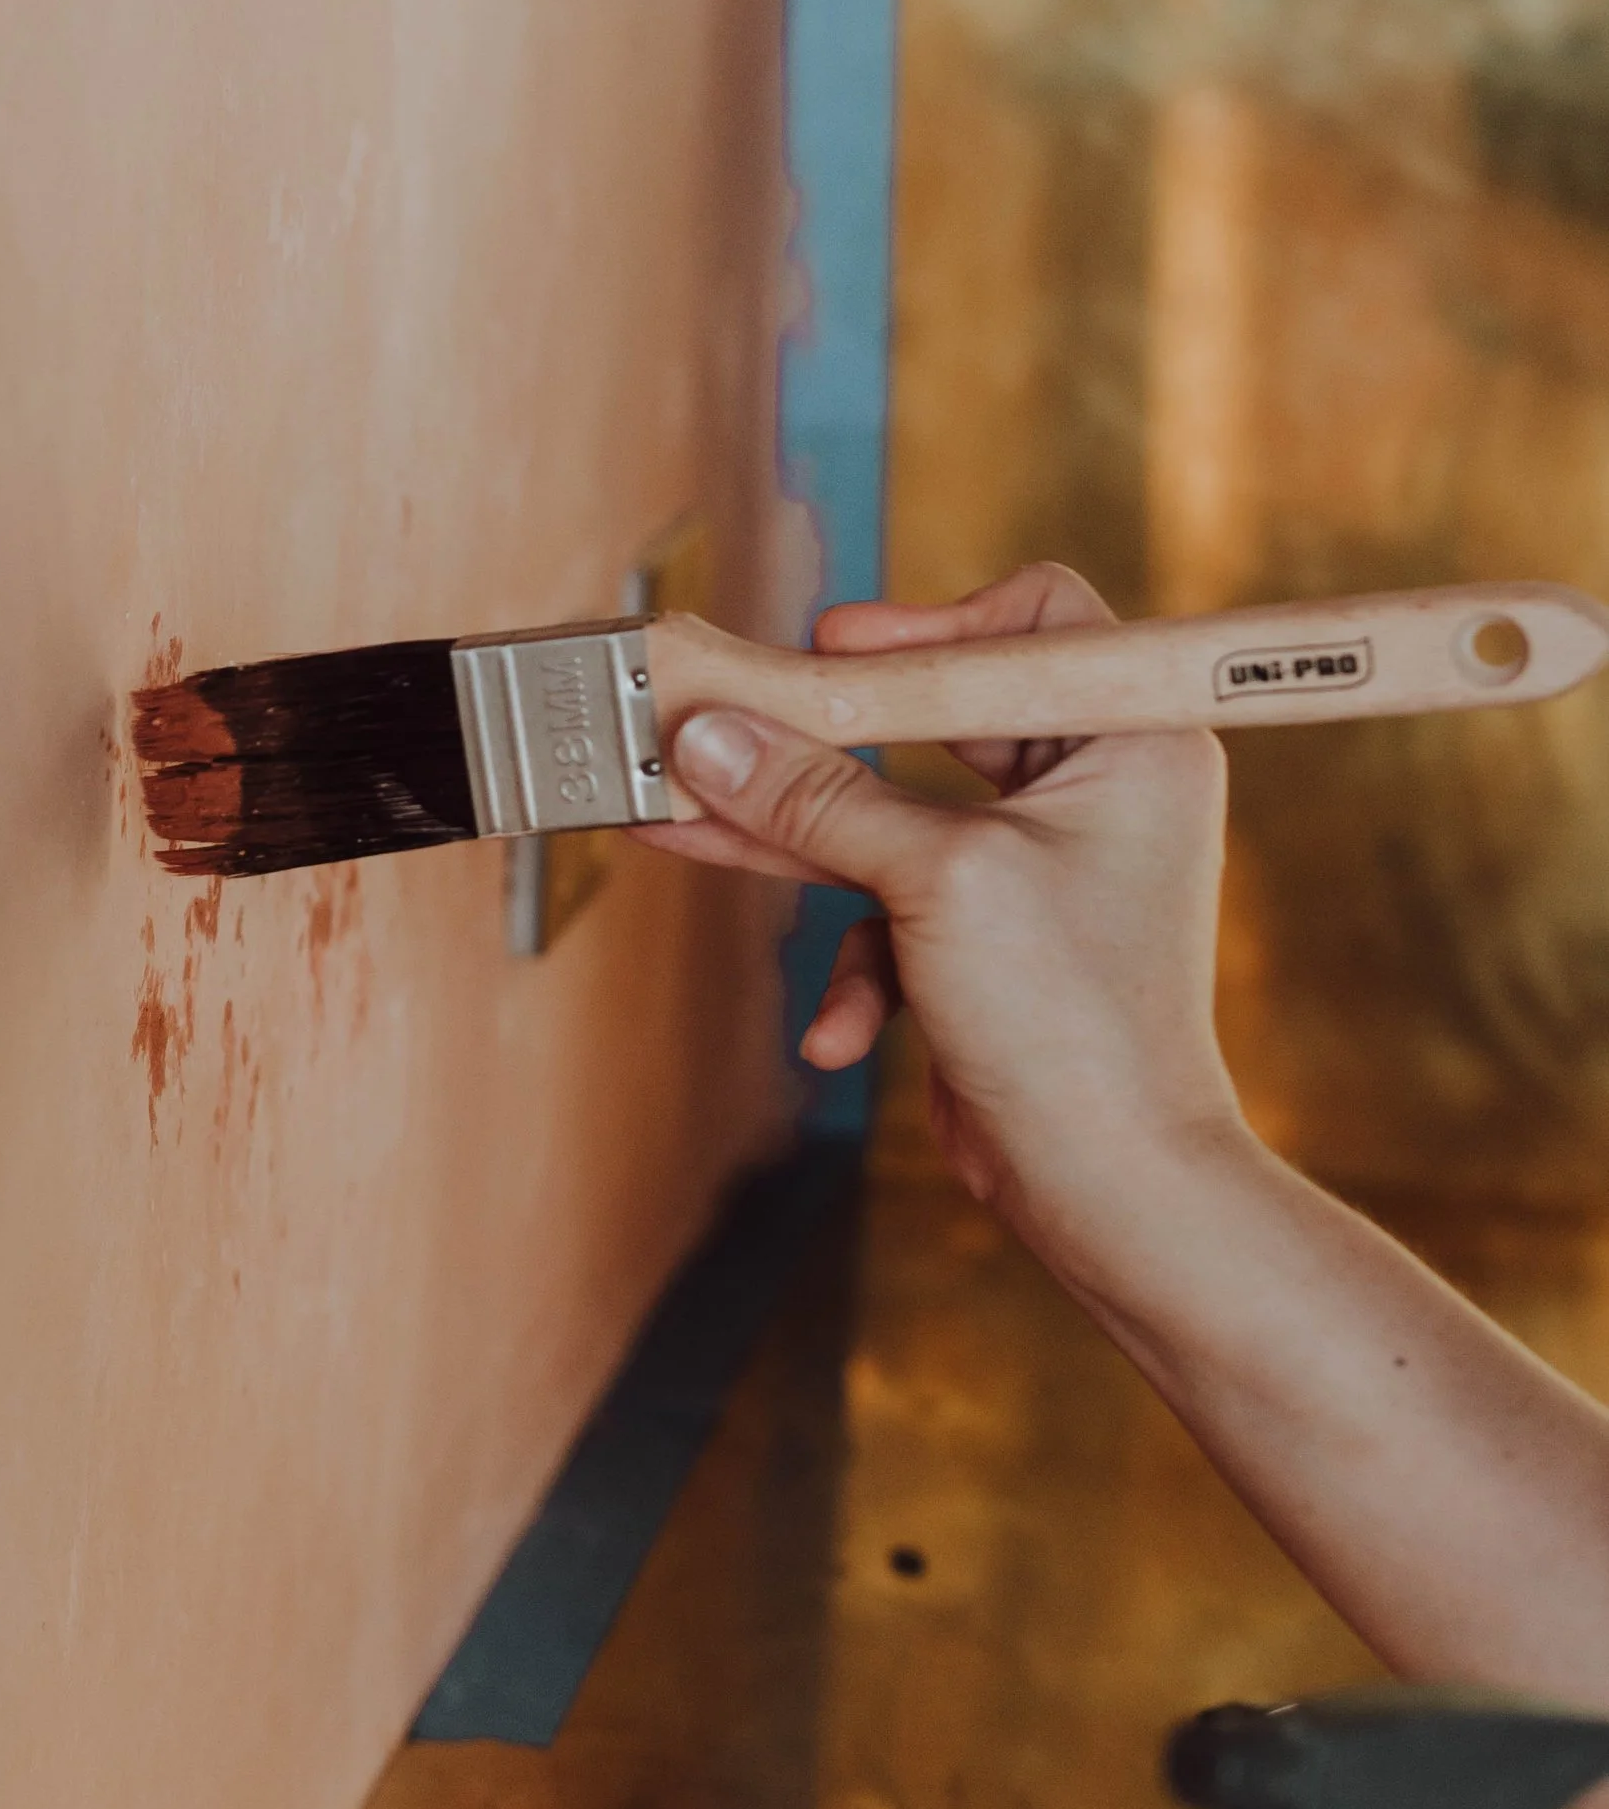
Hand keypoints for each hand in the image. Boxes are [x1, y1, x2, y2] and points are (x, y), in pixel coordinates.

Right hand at [646, 566, 1244, 1242]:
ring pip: (893, 816)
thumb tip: (707, 734)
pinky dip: (859, 963)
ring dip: (797, 840)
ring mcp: (1041, 865)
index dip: (930, 624)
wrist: (1112, 1187)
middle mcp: (1096, 787)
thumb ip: (816, 798)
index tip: (832, 649)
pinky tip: (836, 1034)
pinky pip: (897, 906)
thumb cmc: (1069, 1020)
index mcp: (1131, 739)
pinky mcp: (992, 935)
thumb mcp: (930, 881)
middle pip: (935, 720)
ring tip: (678, 824)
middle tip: (724, 722)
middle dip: (822, 740)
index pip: (1032, 620)